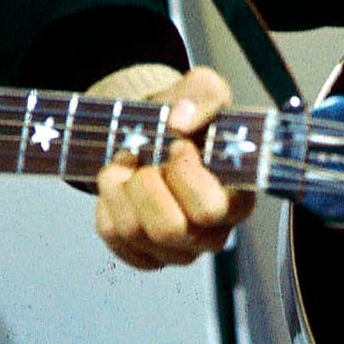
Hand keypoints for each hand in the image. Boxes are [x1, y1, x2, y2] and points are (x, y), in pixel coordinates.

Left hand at [91, 64, 255, 268]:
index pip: (210, 211)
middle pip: (168, 229)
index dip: (185, 176)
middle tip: (149, 157)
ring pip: (134, 231)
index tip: (177, 145)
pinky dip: (106, 198)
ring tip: (130, 159)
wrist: (157, 131)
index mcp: (237, 201)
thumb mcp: (205, 90)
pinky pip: (110, 233)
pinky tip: (121, 181)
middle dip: (147, 183)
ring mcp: (176, 250)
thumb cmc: (190, 116)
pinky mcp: (142, 254)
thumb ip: (202, 97)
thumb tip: (178, 122)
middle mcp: (210, 235)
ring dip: (121, 184)